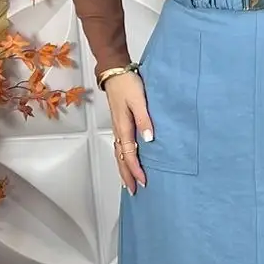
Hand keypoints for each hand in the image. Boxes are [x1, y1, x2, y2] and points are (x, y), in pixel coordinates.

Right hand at [104, 71, 152, 193]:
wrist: (115, 72)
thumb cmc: (127, 84)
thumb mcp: (139, 101)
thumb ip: (144, 120)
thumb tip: (148, 139)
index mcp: (123, 127)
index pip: (129, 155)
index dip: (136, 170)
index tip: (143, 182)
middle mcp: (118, 131)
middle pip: (121, 159)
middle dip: (127, 175)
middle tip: (134, 190)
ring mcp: (117, 128)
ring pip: (118, 154)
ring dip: (123, 169)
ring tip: (128, 182)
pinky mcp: (118, 124)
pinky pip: (119, 147)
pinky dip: (122, 158)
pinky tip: (126, 161)